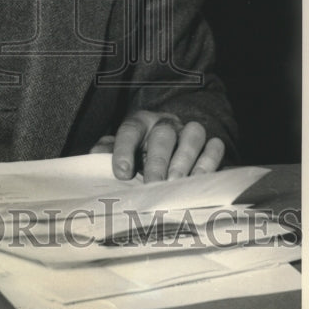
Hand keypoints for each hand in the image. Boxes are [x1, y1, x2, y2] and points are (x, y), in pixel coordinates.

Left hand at [90, 110, 224, 182]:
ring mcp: (189, 132)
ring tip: (177, 184)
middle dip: (157, 161)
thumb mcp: (121, 150)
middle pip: (163, 134)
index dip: (124, 150)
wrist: (169, 145)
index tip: (121, 173)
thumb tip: (93, 155)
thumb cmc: (139, 153)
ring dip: (185, 160)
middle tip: (152, 185)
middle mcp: (166, 123)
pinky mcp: (211, 143)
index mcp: (140, 122)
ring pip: (192, 136)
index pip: (130, 130)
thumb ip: (106, 151)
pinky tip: (201, 180)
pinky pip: (215, 146)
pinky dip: (210, 162)